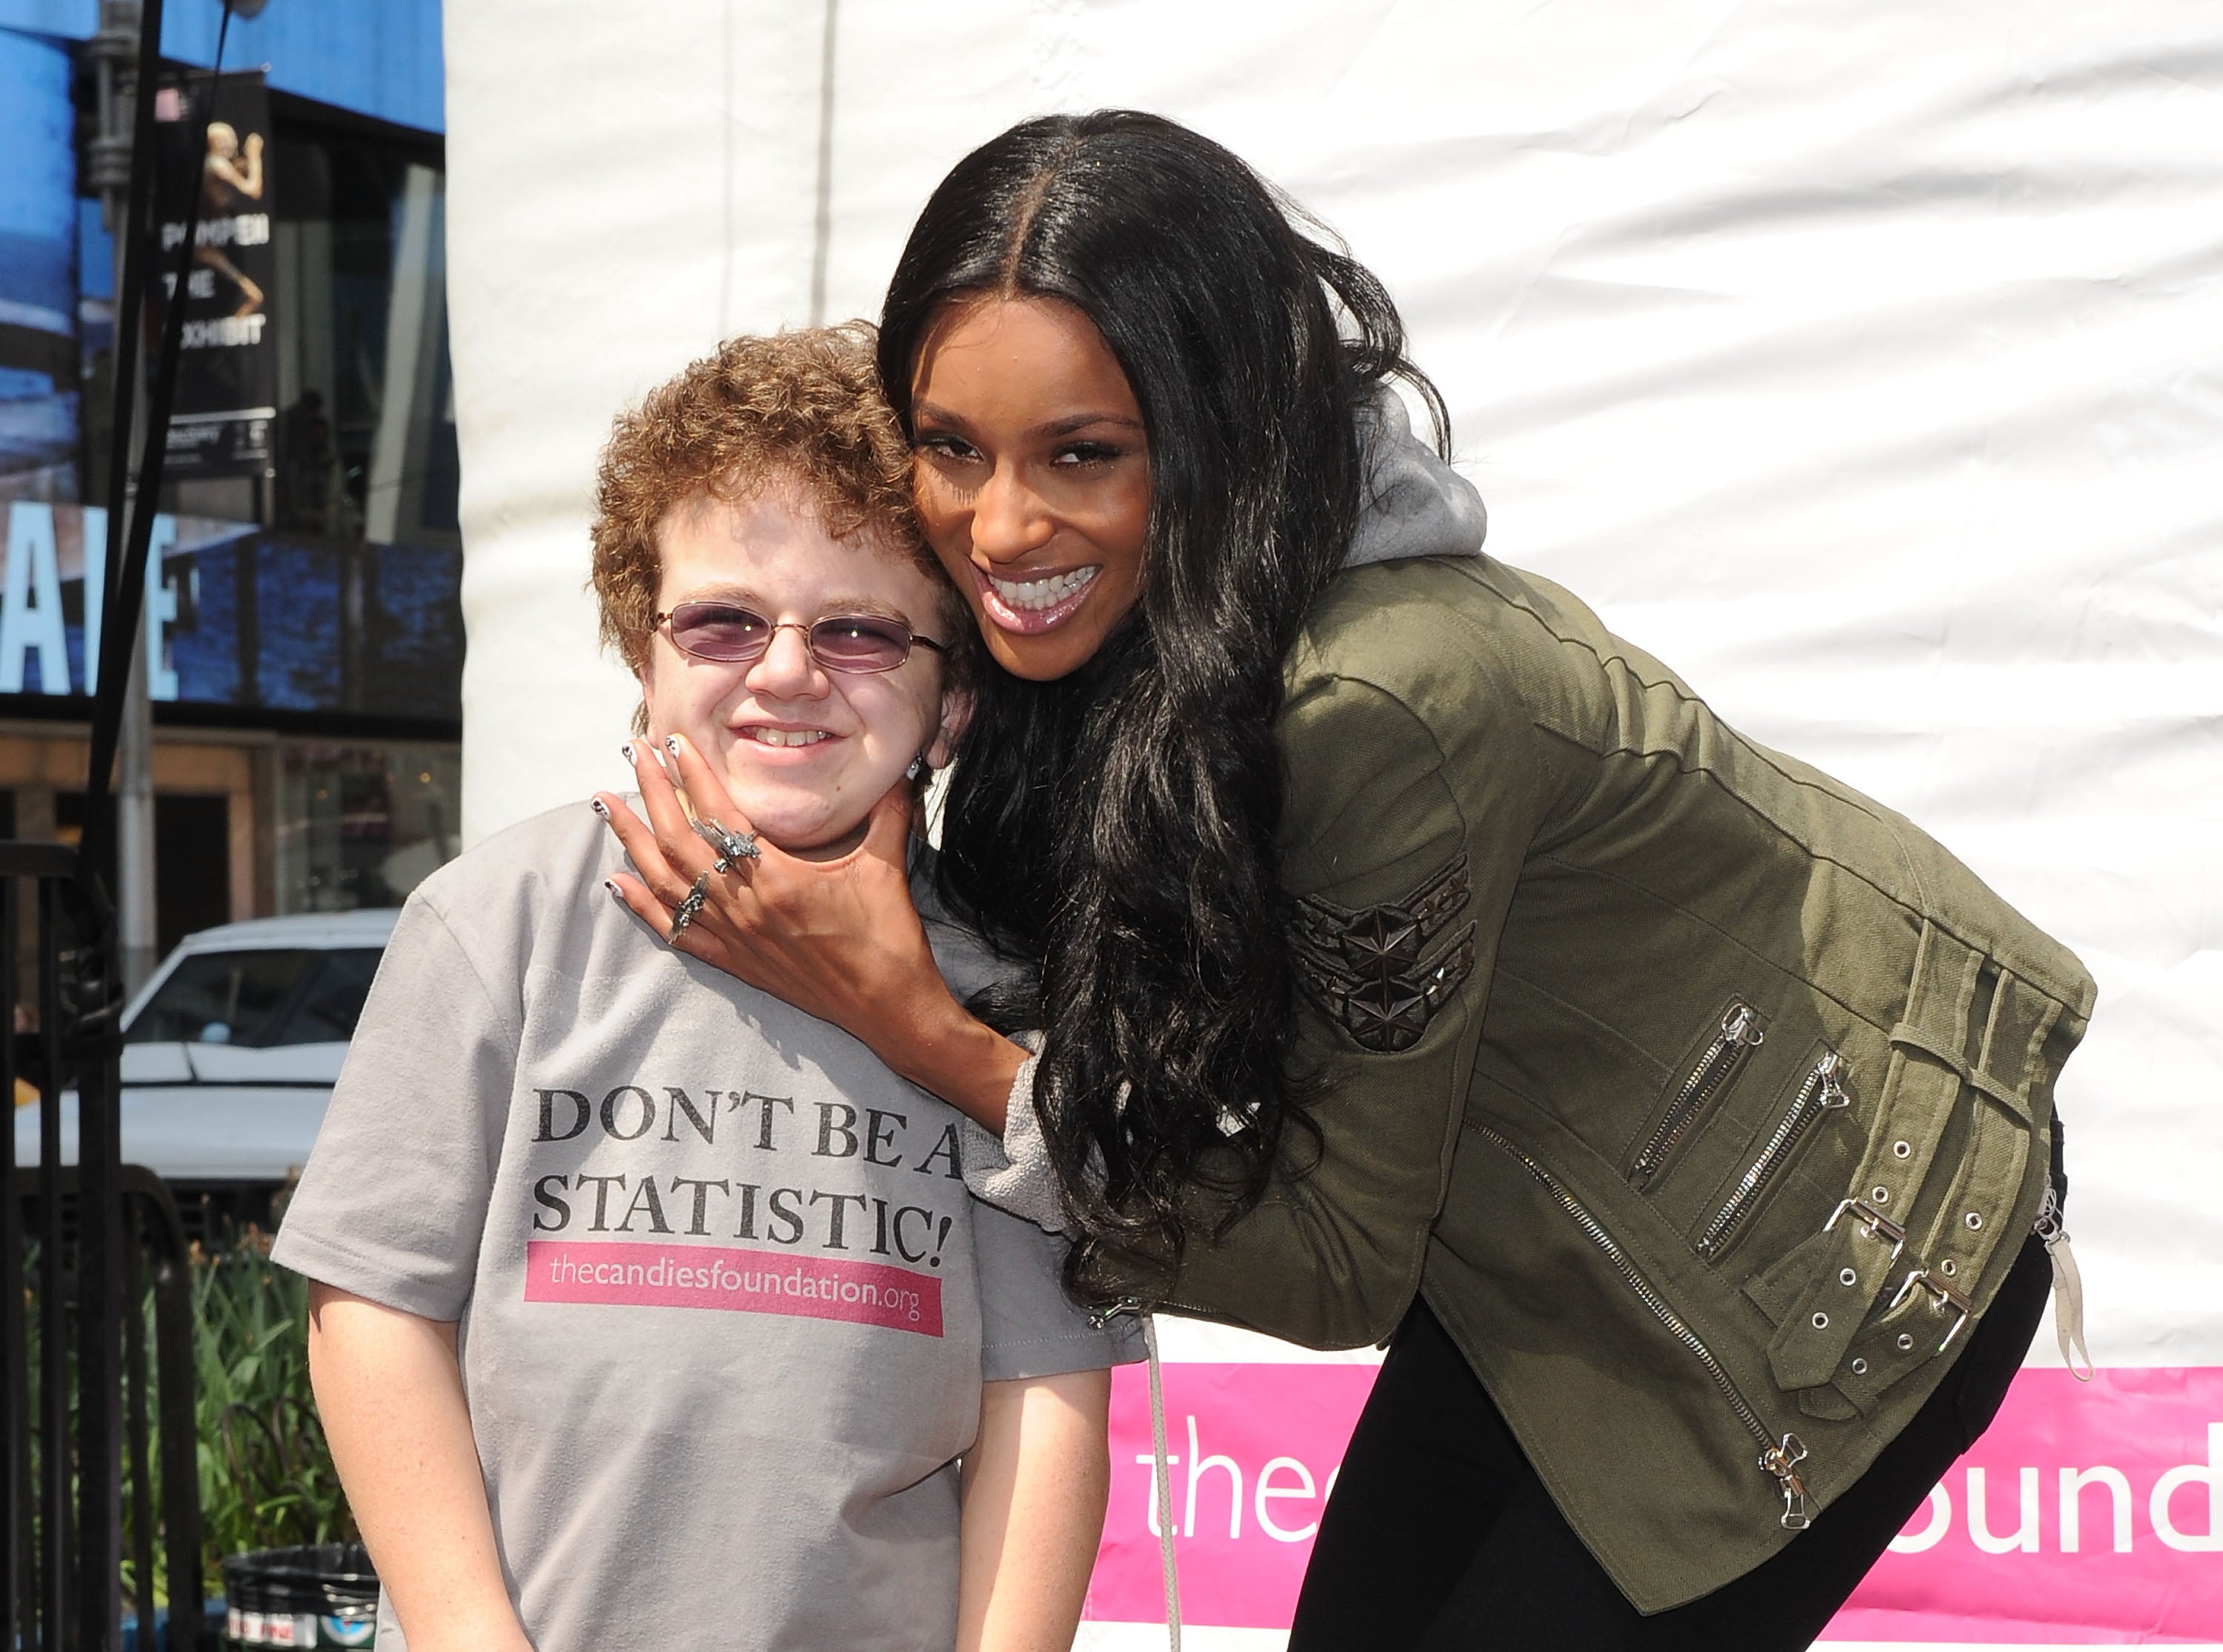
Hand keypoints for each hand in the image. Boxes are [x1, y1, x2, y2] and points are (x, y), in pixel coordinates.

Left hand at [594, 734, 1023, 1124]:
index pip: (722, 815)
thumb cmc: (888, 939)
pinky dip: (640, 906)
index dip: (695, 775)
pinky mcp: (733, 962)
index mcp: (779, 879)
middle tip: (633, 752)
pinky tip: (615, 881)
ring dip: (631, 840)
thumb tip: (902, 767)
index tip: (674, 741)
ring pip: (665, 882)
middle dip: (652, 793)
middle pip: (680, 841)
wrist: (887, 1008)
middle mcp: (745, 907)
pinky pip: (674, 931)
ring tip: (605, 804)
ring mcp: (733, 937)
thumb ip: (890, 812)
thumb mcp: (888, 868)